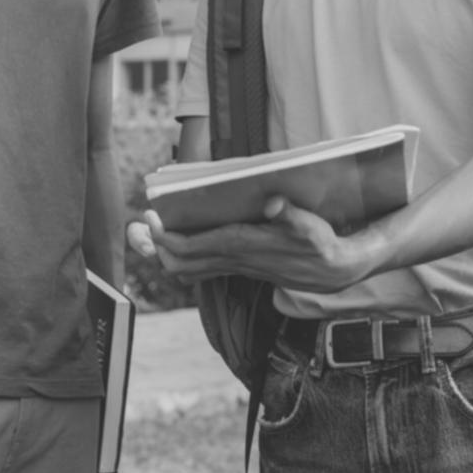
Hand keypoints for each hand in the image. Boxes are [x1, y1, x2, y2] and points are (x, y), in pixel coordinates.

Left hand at [131, 197, 375, 293]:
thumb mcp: (310, 224)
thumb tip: (272, 201)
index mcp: (241, 246)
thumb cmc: (321, 243)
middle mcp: (233, 260)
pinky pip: (200, 268)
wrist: (333, 270)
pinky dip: (182, 258)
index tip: (151, 217)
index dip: (166, 237)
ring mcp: (234, 266)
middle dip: (156, 247)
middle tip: (139, 227)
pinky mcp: (239, 267)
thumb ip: (290, 213)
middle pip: (180, 263)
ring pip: (188, 269)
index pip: (192, 248)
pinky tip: (176, 242)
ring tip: (149, 234)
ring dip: (165, 254)